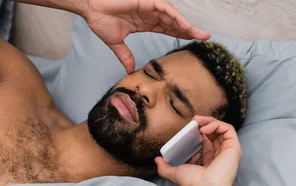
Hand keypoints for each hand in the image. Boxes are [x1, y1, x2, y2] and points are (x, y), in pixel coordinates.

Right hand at [82, 0, 210, 72]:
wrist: (91, 9)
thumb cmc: (100, 20)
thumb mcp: (115, 43)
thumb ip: (125, 55)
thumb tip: (129, 70)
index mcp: (144, 23)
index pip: (167, 29)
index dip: (180, 34)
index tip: (192, 41)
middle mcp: (150, 14)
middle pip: (174, 23)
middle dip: (189, 30)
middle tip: (205, 38)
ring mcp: (149, 7)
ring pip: (173, 16)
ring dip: (187, 25)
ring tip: (200, 34)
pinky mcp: (147, 1)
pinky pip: (166, 9)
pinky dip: (176, 17)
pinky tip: (185, 25)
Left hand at [155, 115, 241, 185]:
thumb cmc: (194, 182)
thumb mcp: (175, 173)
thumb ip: (165, 167)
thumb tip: (157, 160)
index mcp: (208, 160)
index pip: (204, 140)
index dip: (196, 131)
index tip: (188, 128)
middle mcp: (219, 154)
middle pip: (213, 132)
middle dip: (203, 123)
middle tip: (193, 121)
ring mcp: (227, 150)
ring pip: (220, 128)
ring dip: (209, 121)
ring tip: (198, 121)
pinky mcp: (233, 147)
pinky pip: (228, 129)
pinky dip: (216, 124)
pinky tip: (204, 127)